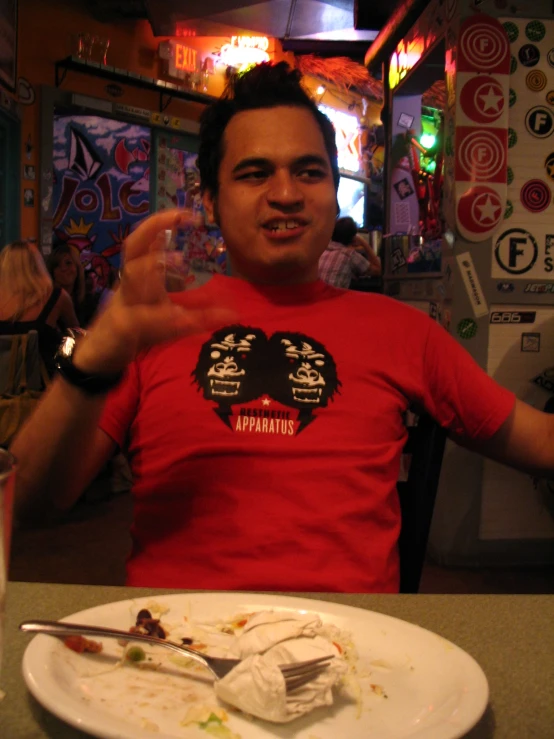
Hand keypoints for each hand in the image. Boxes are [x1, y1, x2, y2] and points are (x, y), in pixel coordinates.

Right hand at [74, 209, 233, 373]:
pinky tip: (180, 316)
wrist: (99, 356)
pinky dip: (160, 316)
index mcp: (138, 278)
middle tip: (179, 217)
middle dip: (152, 228)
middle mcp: (129, 285)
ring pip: (133, 277)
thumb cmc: (134, 330)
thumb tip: (232, 313)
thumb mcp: (166, 318)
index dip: (161, 224)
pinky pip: (139, 318)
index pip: (145, 242)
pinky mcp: (121, 327)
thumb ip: (196, 313)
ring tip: (178, 259)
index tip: (187, 214)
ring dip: (152, 265)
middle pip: (132, 248)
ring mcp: (123, 304)